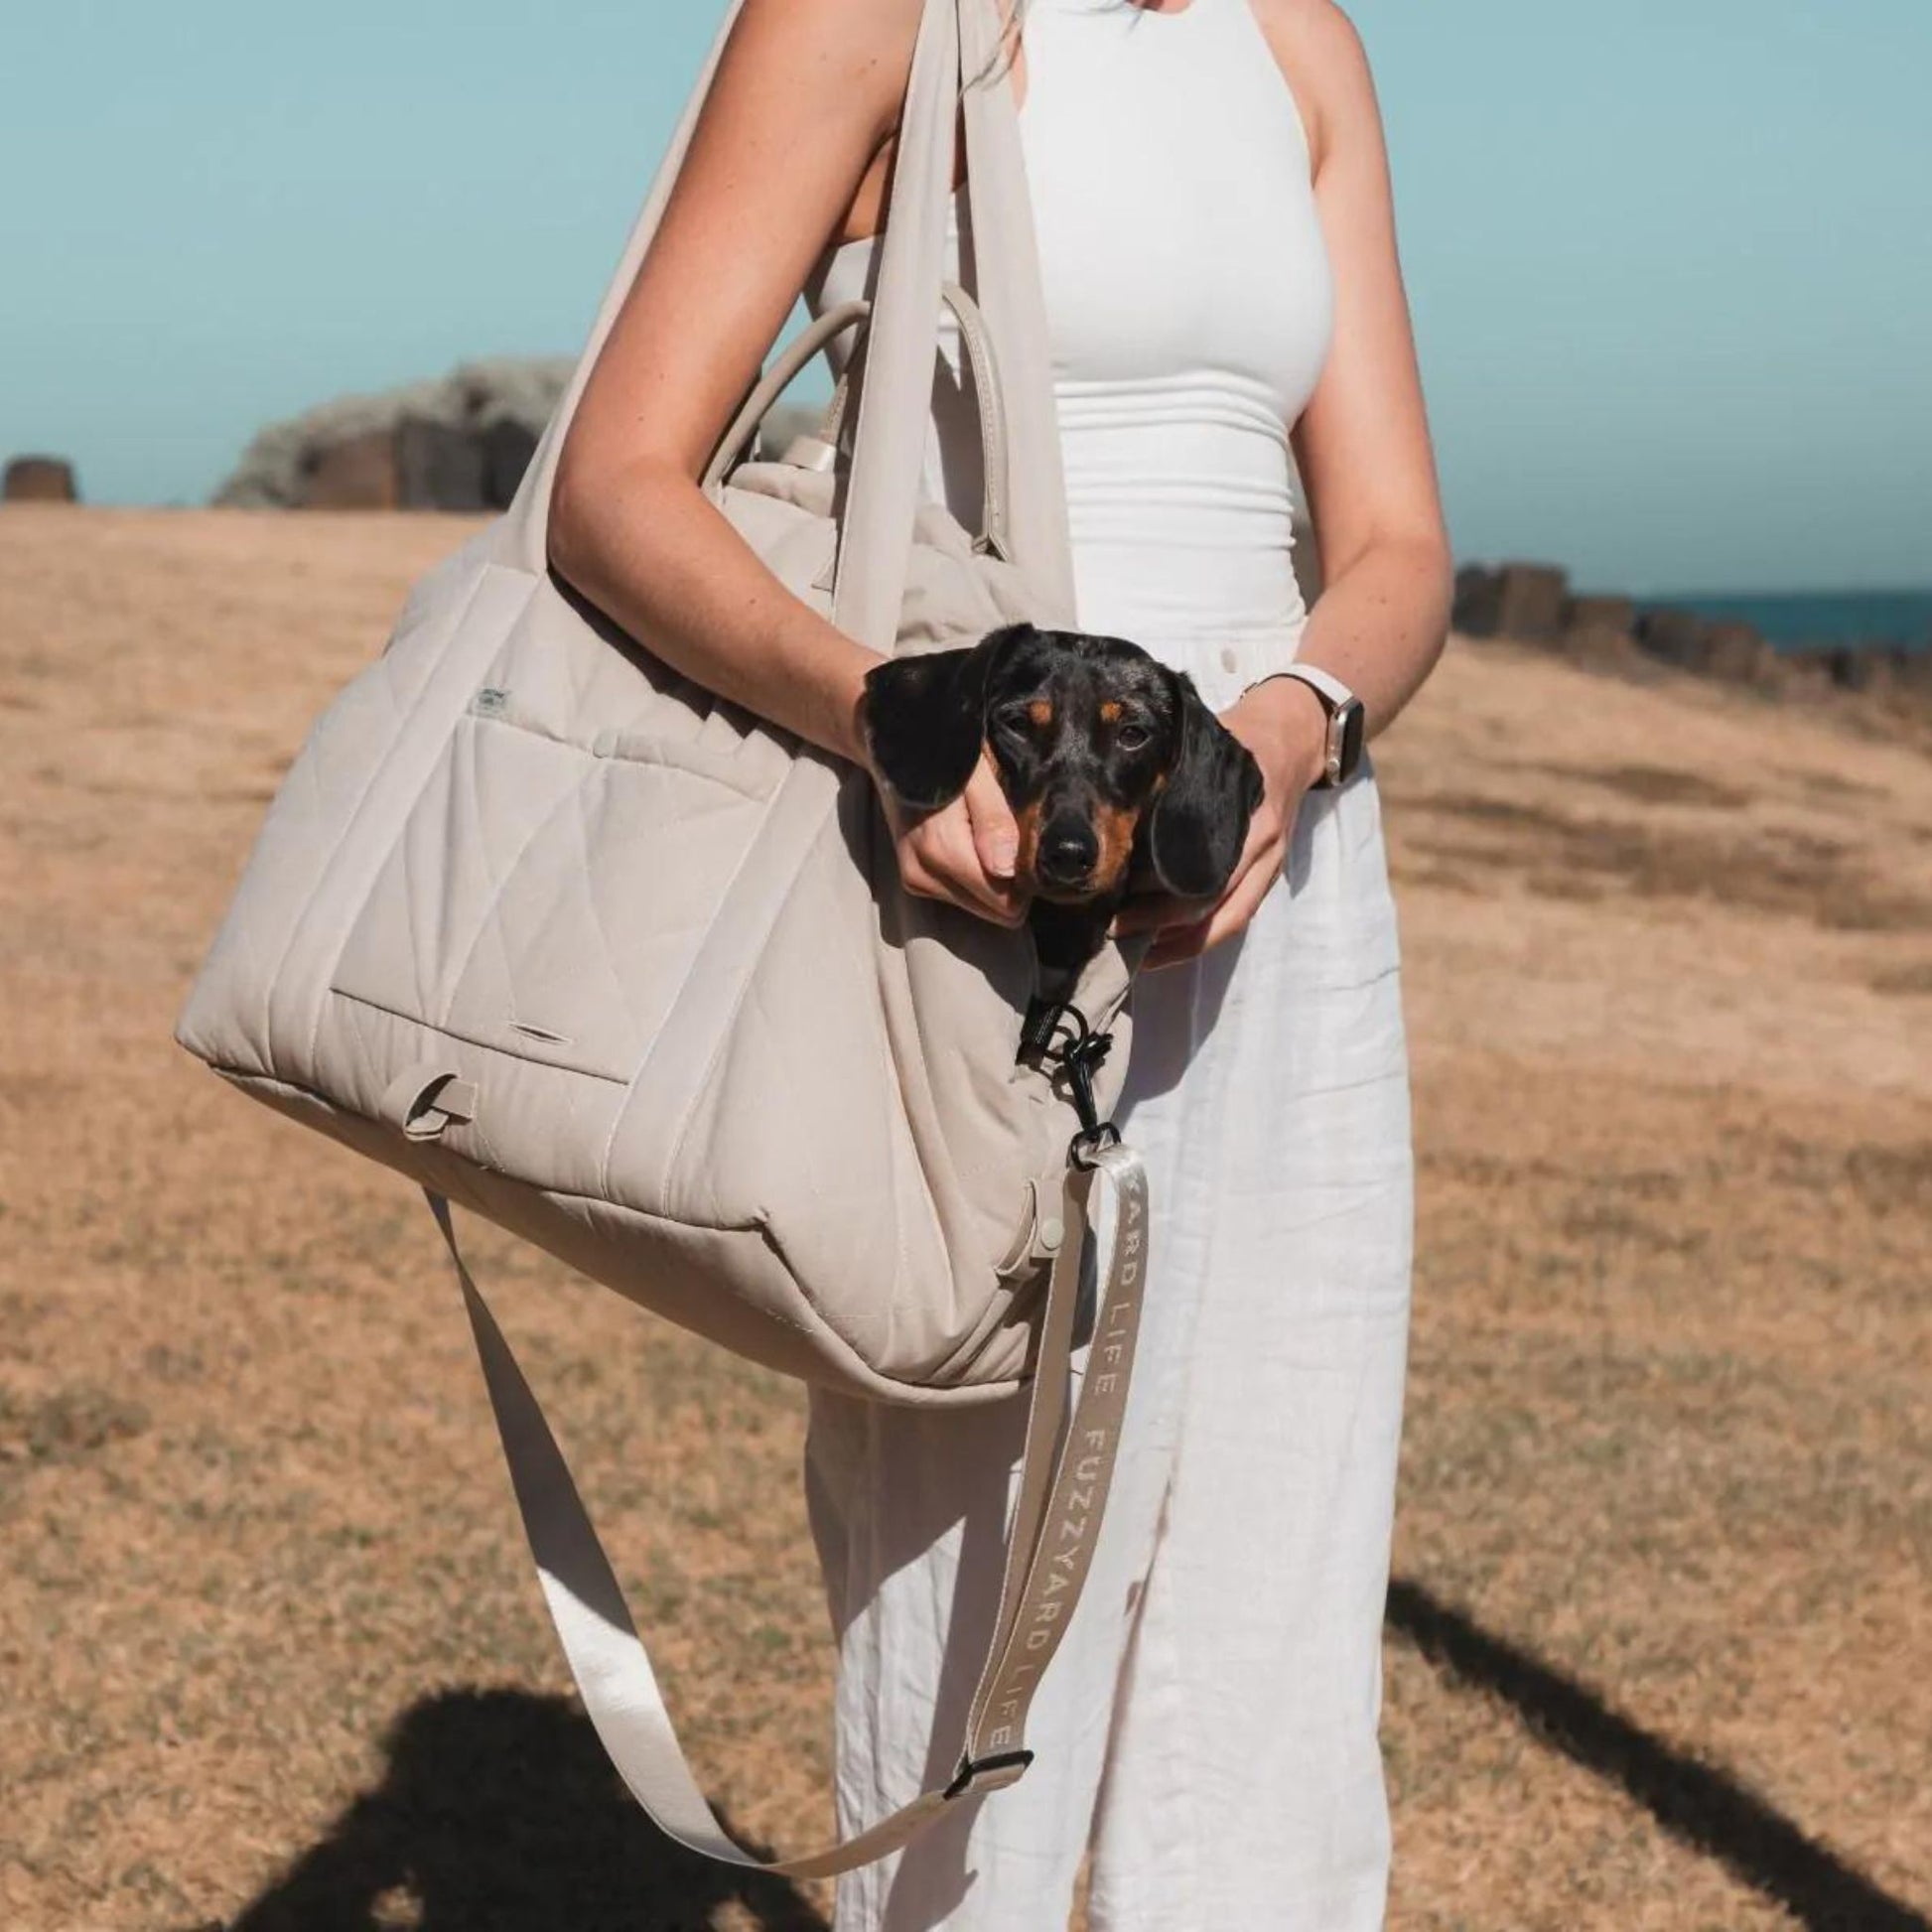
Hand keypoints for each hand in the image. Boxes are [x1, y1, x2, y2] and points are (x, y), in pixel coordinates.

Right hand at [874, 745, 1030, 927]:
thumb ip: (993, 821)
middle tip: (1010, 841)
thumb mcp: (978, 777)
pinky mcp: (912, 881)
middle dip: (1009, 883)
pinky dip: (972, 878)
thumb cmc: (945, 757)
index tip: (1026, 849)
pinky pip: (960, 898)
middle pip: (993, 911)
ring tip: (987, 839)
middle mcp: (924, 874)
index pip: (1004, 903)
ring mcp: (915, 880)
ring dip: (990, 881)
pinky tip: (969, 845)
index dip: (1024, 881)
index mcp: (943, 851)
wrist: (895, 751)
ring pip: (978, 908)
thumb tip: (1007, 870)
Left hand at [1114, 675, 1328, 968]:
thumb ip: (1176, 781)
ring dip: (1178, 944)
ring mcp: (1270, 868)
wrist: (1295, 741)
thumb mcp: (1211, 751)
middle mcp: (1264, 849)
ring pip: (1226, 924)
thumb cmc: (1241, 743)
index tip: (1117, 906)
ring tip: (1133, 952)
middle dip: (1159, 927)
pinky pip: (1234, 919)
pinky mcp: (1267, 878)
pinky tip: (1161, 947)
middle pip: (1213, 908)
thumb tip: (1118, 814)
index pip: (1206, 877)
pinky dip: (1197, 939)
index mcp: (1250, 818)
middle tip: (1112, 930)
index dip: (1161, 902)